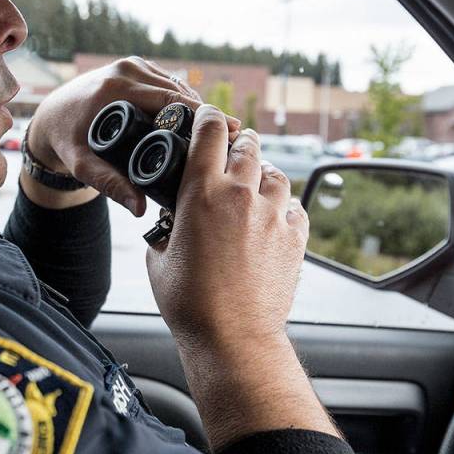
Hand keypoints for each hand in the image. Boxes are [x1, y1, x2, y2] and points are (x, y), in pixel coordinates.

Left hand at [24, 56, 239, 215]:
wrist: (51, 117)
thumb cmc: (67, 142)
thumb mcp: (83, 165)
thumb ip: (110, 185)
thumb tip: (139, 208)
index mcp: (116, 89)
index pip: (171, 101)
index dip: (202, 119)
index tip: (229, 134)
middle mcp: (126, 70)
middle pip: (180, 92)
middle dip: (206, 115)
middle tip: (234, 137)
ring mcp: (131, 65)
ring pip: (177, 85)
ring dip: (197, 107)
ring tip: (222, 131)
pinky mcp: (134, 66)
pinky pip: (167, 81)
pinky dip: (183, 98)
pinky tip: (198, 119)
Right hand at [146, 105, 306, 346]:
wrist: (231, 336)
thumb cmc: (189, 302)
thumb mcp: (159, 257)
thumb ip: (165, 228)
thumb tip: (167, 223)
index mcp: (201, 192)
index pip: (209, 131)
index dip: (207, 118)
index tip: (205, 118)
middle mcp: (241, 194)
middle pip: (247, 145)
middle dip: (238, 142)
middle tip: (232, 148)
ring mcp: (272, 215)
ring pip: (275, 173)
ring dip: (262, 172)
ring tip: (254, 182)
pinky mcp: (295, 237)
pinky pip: (294, 207)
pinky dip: (283, 206)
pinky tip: (272, 216)